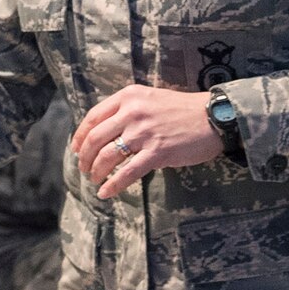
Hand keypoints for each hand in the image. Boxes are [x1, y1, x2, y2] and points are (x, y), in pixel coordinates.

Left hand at [72, 85, 224, 199]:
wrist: (213, 117)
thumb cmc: (181, 109)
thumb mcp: (149, 98)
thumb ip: (127, 109)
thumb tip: (104, 130)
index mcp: (128, 97)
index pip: (93, 117)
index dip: (80, 135)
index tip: (75, 149)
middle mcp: (132, 112)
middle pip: (95, 138)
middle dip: (84, 157)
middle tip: (83, 168)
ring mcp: (144, 133)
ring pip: (107, 156)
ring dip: (96, 171)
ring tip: (94, 180)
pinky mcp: (157, 152)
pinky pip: (127, 172)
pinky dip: (113, 185)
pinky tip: (105, 192)